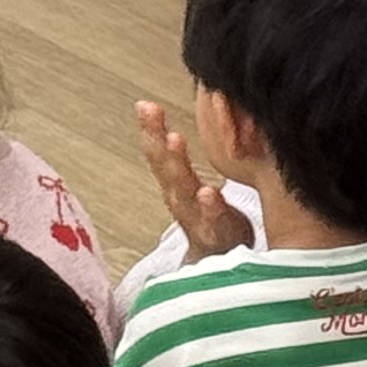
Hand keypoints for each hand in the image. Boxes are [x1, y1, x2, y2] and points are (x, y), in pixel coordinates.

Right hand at [133, 101, 252, 261]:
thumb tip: (209, 103)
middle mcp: (182, 200)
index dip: (152, 130)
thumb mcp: (205, 184)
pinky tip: (207, 194)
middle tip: (149, 111)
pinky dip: (209, 208)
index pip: (161, 153)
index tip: (144, 105)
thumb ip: (198, 153)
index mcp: (178, 184)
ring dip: (175, 166)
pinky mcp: (216, 236)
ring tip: (173, 141)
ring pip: (181, 191)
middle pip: (165, 167)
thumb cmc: (215, 216)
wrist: (222, 264)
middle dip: (156, 138)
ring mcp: (197, 219)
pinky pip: (211, 221)